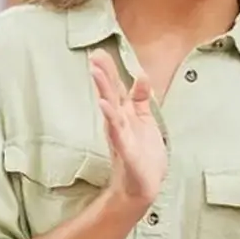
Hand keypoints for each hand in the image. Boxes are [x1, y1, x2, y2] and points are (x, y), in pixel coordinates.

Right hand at [89, 50, 166, 205]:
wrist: (143, 187)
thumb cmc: (144, 155)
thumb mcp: (145, 121)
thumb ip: (140, 99)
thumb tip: (141, 75)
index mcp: (125, 114)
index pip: (115, 88)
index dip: (109, 70)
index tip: (99, 51)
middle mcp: (120, 123)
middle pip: (110, 95)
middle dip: (103, 76)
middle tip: (94, 57)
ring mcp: (121, 136)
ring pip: (111, 110)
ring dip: (104, 92)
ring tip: (96, 74)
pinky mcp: (126, 151)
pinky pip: (118, 133)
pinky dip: (112, 120)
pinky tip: (105, 107)